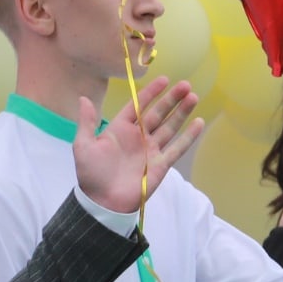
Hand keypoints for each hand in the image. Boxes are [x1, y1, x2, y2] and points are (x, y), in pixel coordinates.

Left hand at [72, 79, 203, 215]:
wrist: (103, 202)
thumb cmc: (92, 174)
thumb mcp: (83, 146)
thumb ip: (87, 122)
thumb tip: (83, 98)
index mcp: (120, 129)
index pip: (138, 106)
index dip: (151, 93)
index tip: (164, 79)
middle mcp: (138, 137)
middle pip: (158, 113)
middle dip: (172, 99)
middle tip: (186, 85)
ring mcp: (151, 150)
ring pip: (170, 127)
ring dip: (182, 113)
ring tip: (193, 97)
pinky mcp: (161, 165)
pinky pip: (177, 148)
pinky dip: (188, 136)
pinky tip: (199, 122)